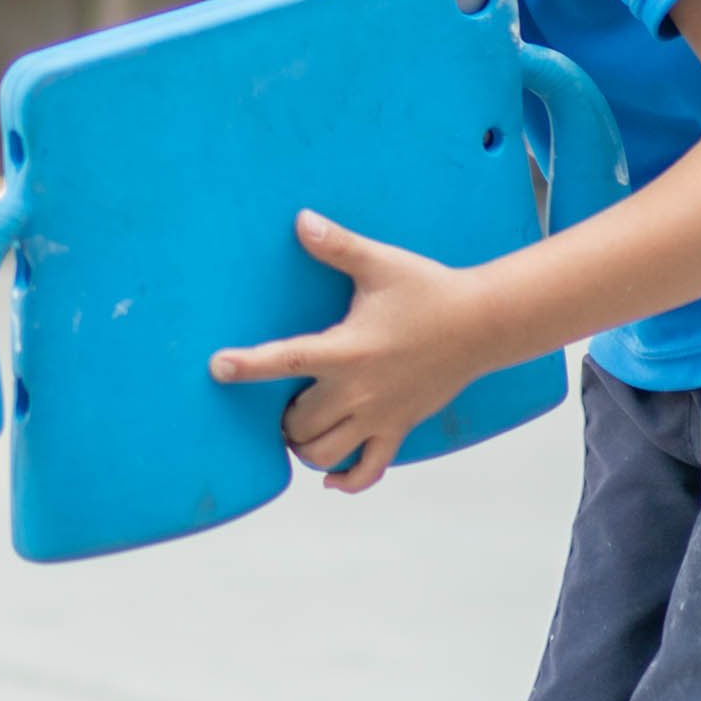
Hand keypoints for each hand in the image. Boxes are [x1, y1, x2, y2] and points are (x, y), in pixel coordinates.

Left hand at [211, 210, 490, 494]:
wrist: (483, 324)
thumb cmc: (428, 292)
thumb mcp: (380, 264)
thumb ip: (337, 246)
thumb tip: (301, 220)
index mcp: (348, 350)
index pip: (286, 360)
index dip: (248, 365)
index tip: (217, 367)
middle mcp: (359, 391)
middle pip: (300, 423)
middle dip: (281, 416)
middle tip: (282, 399)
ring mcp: (380, 416)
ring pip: (325, 453)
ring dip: (303, 447)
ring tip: (301, 426)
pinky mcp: (399, 428)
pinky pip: (369, 471)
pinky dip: (345, 480)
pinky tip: (329, 476)